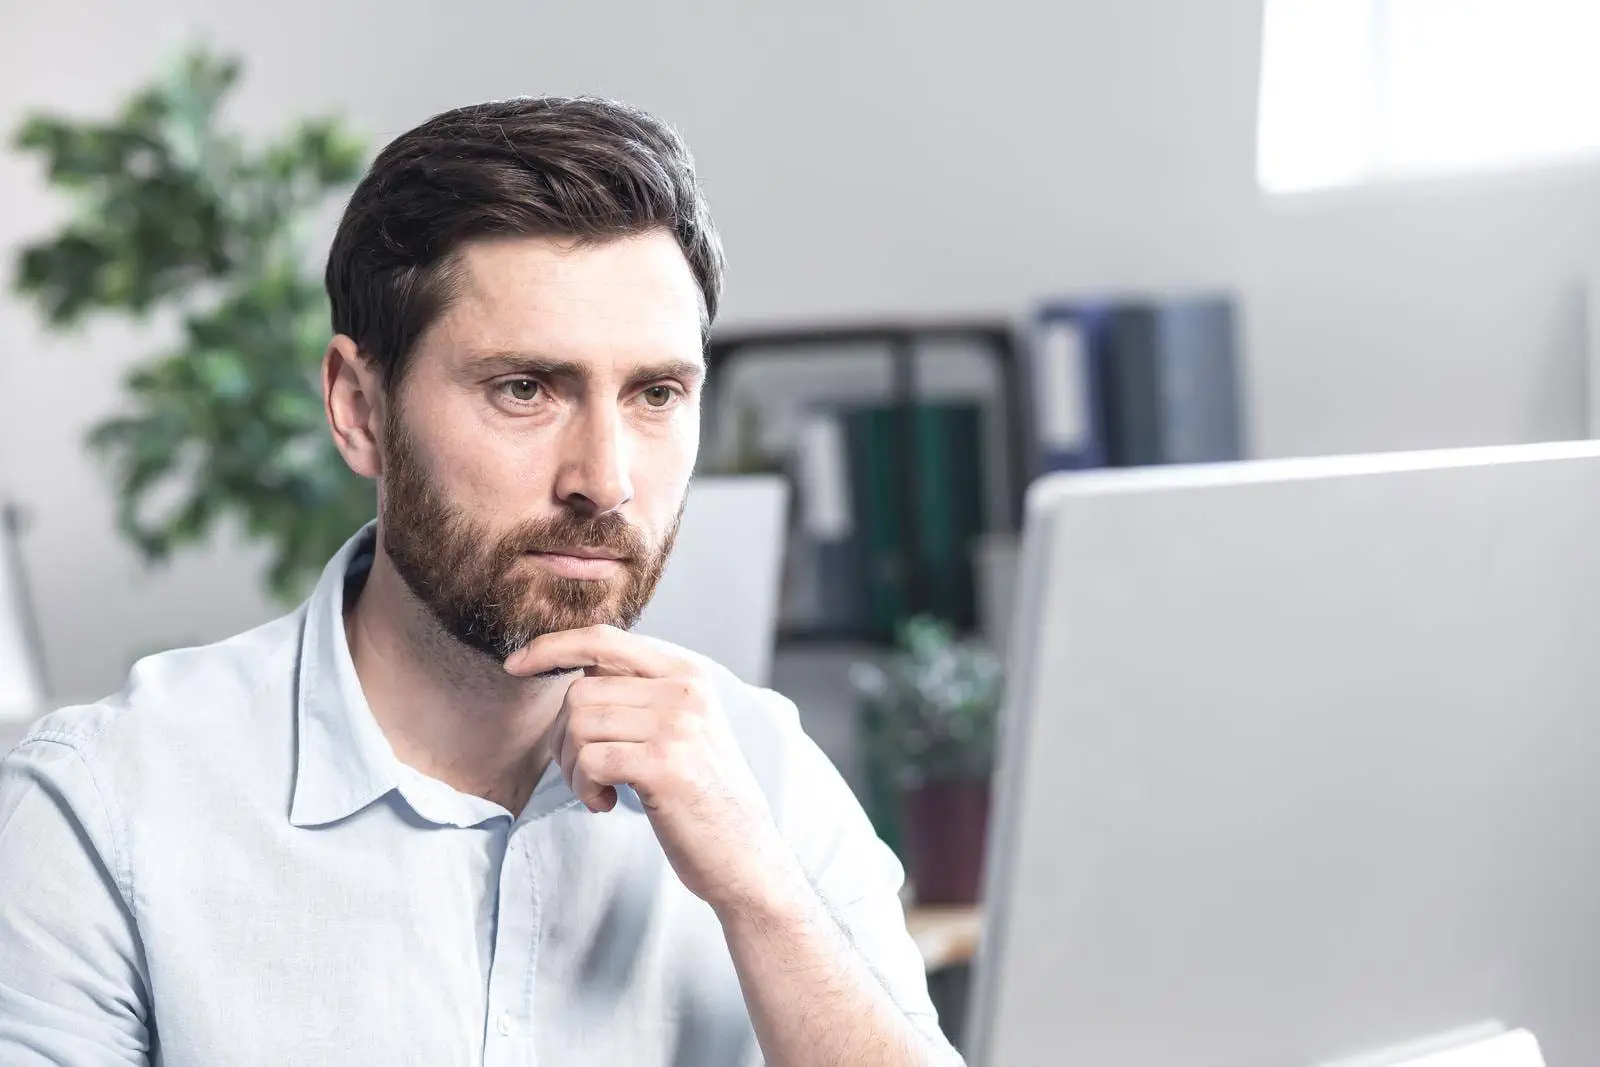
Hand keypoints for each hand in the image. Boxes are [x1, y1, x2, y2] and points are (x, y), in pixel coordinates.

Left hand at [505, 626, 804, 916]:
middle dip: (563, 737)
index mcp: (687, 671)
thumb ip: (638, 692)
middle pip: (581, 692)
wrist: (743, 853)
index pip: (604, 639)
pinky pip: (589, 762)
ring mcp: (678, 725)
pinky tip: (604, 804)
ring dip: (573, 768)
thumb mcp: (681, 726)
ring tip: (597, 790)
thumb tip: (573, 667)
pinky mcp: (665, 764)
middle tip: (583, 772)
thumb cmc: (700, 792)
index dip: (551, 646)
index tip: (515, 665)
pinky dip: (583, 788)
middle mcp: (685, 689)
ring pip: (579, 726)